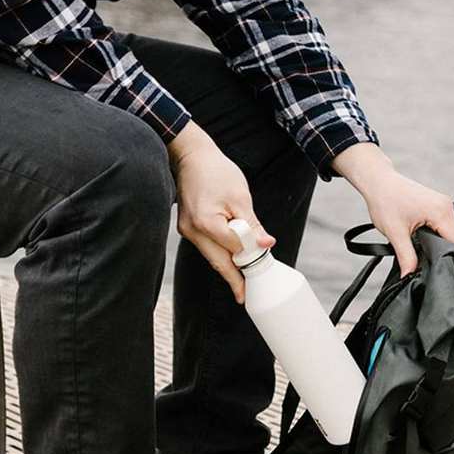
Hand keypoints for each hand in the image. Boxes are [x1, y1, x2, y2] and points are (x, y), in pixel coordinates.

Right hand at [168, 121, 273, 302]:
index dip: (250, 259)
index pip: (233, 250)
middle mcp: (192, 231)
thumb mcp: (240, 197)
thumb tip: (266, 244)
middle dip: (233, 279)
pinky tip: (232, 257)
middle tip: (244, 296)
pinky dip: (220, 252)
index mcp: (205, 224)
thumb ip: (252, 225)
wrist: (191, 156)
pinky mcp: (186, 227)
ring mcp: (186, 231)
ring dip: (228, 265)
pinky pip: (207, 246)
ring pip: (211, 255)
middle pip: (217, 262)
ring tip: (242, 279)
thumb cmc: (216, 172)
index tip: (262, 269)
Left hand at [331, 143, 453, 275]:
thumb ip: (406, 257)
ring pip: (453, 232)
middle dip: (448, 252)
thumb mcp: (395, 234)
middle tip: (432, 265)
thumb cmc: (385, 202)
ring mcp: (444, 204)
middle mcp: (447, 206)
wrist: (378, 182)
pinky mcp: (438, 204)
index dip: (452, 258)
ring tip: (428, 254)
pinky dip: (440, 235)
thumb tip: (409, 276)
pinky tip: (427, 242)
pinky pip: (447, 225)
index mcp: (440, 212)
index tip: (440, 269)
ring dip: (443, 244)